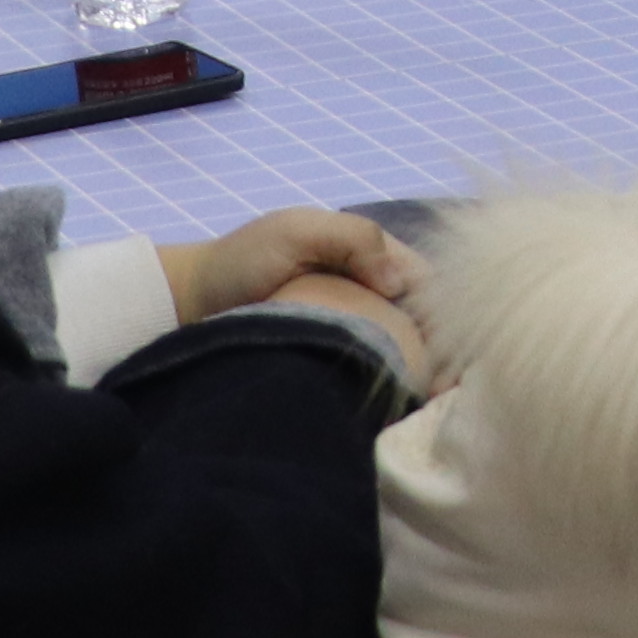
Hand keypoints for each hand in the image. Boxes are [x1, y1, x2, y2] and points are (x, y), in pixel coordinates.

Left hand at [170, 207, 436, 376]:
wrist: (192, 302)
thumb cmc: (243, 261)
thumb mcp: (295, 233)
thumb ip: (352, 239)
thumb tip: (400, 284)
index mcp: (374, 253)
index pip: (432, 282)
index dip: (445, 312)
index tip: (444, 349)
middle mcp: (374, 289)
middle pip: (427, 321)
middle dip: (440, 350)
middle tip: (438, 386)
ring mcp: (358, 323)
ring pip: (407, 348)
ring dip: (418, 370)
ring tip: (423, 400)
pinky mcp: (339, 354)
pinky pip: (378, 367)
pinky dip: (392, 383)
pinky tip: (397, 404)